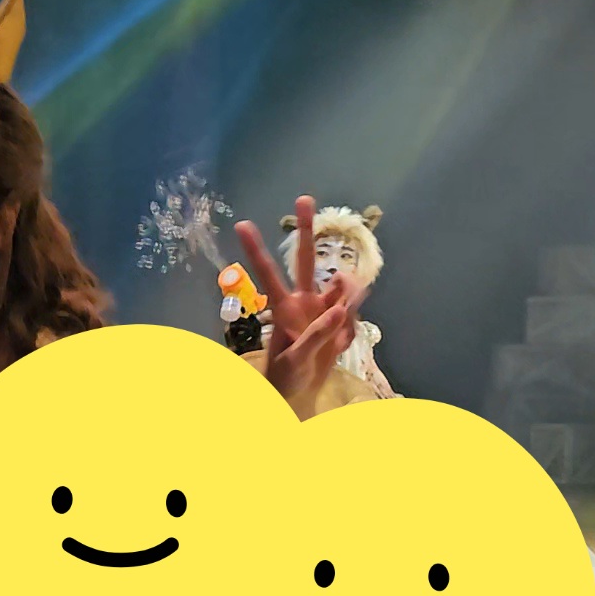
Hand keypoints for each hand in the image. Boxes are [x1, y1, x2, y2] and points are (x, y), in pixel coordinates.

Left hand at [236, 195, 362, 402]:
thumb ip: (317, 334)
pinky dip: (348, 331)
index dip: (256, 250)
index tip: (242, 224)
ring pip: (340, 287)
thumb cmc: (286, 377)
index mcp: (284, 307)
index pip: (269, 273)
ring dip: (346, 292)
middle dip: (305, 231)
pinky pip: (352, 317)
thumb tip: (341, 308)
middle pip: (305, 260)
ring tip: (346, 304)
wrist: (300, 395)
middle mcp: (303, 301)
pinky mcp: (340, 324)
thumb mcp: (296, 360)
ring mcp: (323, 310)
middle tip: (303, 199)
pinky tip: (337, 347)